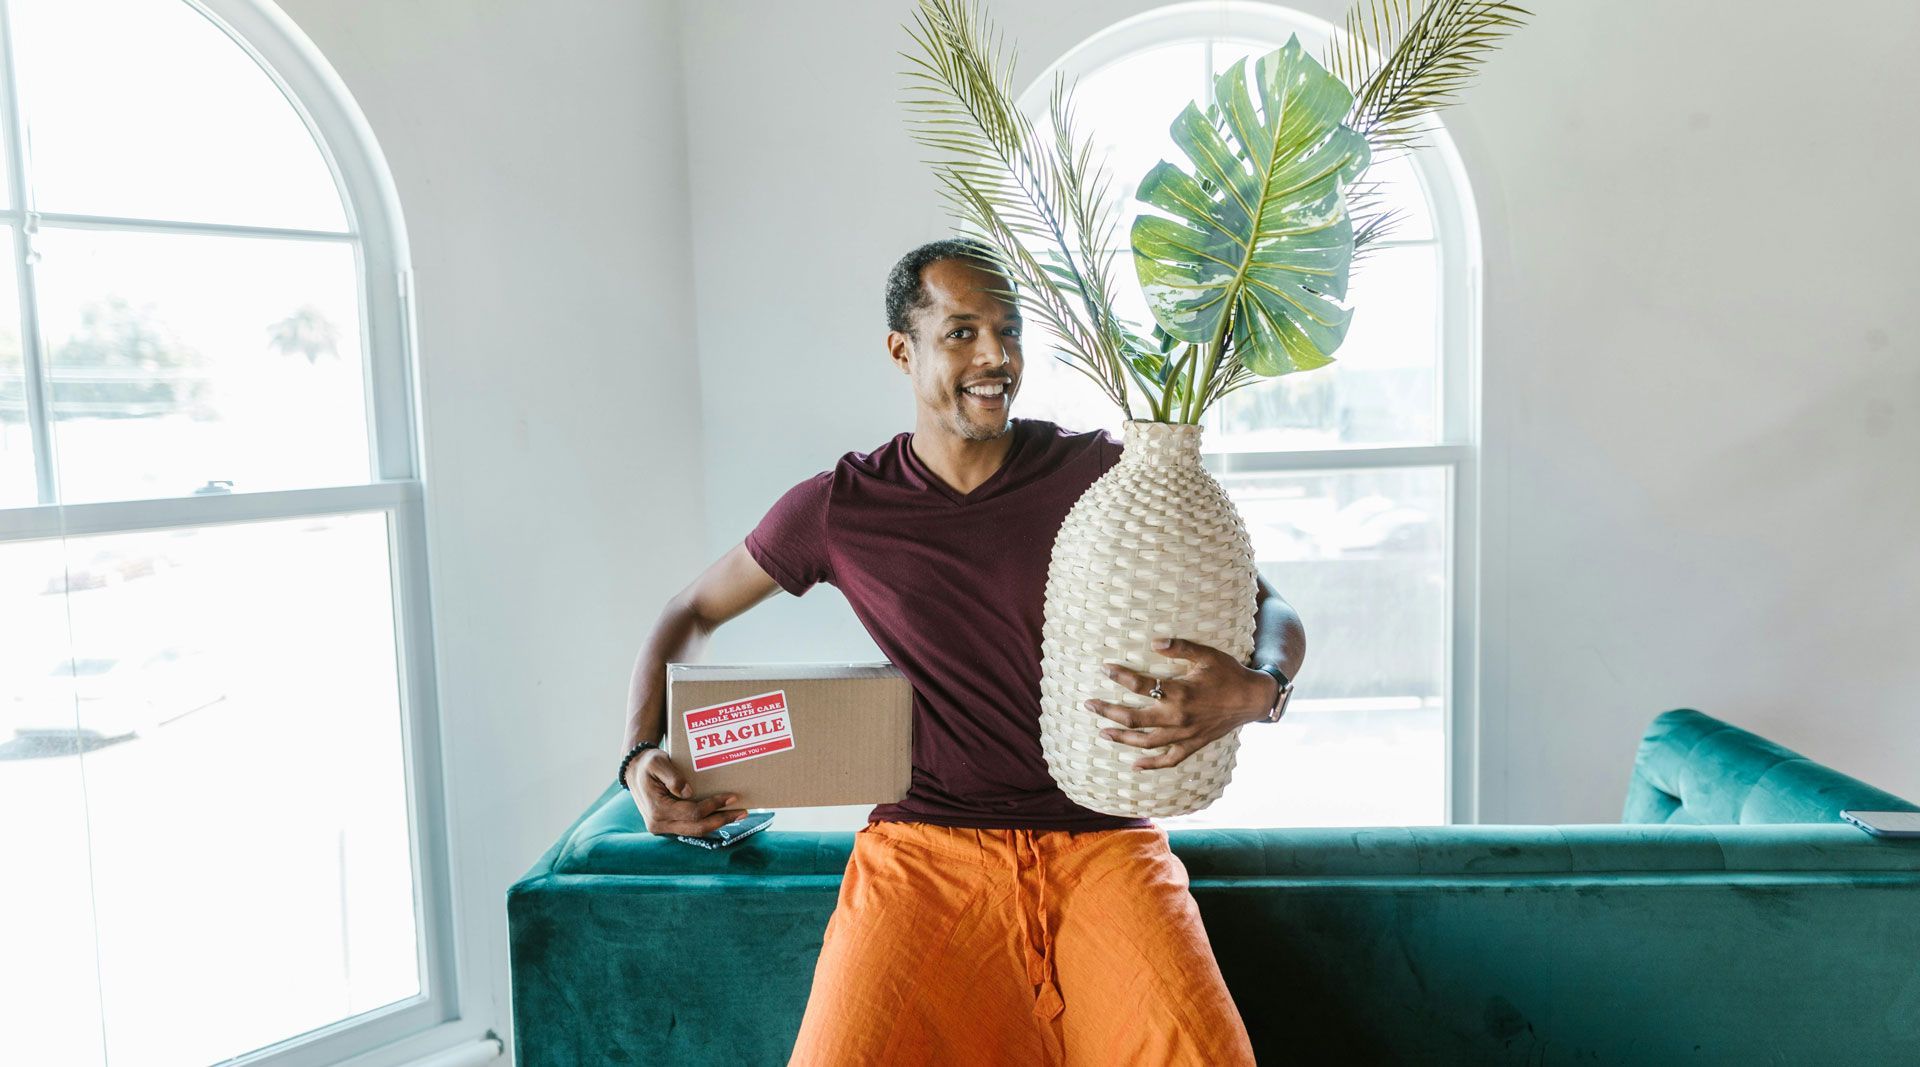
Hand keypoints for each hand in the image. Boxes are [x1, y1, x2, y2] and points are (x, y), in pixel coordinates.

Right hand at [628, 748, 750, 835]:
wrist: (634, 771)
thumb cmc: (647, 764)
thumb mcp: (657, 762)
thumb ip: (672, 776)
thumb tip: (688, 792)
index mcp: (657, 810)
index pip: (692, 813)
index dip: (714, 806)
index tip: (732, 796)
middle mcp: (659, 824)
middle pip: (697, 828)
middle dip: (722, 820)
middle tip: (743, 812)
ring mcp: (663, 827)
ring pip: (696, 830)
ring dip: (718, 823)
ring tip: (738, 814)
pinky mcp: (668, 825)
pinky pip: (691, 827)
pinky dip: (708, 821)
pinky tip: (722, 814)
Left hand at [1084, 637, 1278, 769]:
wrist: (1252, 699)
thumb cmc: (1228, 673)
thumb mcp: (1206, 655)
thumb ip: (1180, 647)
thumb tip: (1154, 642)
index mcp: (1180, 692)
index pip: (1142, 685)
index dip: (1121, 676)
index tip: (1105, 669)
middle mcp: (1179, 717)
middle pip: (1135, 718)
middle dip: (1109, 712)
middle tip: (1089, 705)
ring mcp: (1185, 734)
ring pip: (1146, 742)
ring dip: (1122, 738)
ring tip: (1102, 732)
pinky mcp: (1193, 744)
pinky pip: (1169, 760)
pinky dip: (1151, 765)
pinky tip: (1134, 765)